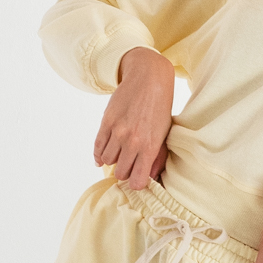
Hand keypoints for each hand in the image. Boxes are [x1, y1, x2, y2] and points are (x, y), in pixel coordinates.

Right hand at [93, 47, 174, 190]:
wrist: (148, 79)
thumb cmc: (160, 108)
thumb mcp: (164, 134)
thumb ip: (158, 157)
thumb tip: (151, 177)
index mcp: (150, 147)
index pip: (137, 181)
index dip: (136, 183)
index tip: (137, 178)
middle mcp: (132, 141)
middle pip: (120, 173)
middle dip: (125, 171)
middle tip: (129, 164)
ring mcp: (117, 132)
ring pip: (107, 161)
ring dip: (113, 160)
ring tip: (120, 153)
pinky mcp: (106, 122)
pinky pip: (97, 147)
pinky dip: (99, 154)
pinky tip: (103, 155)